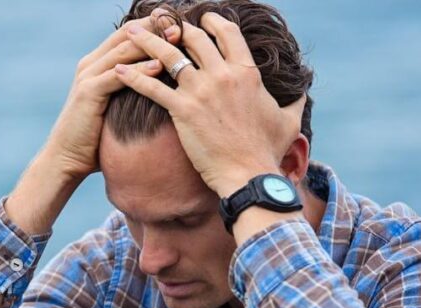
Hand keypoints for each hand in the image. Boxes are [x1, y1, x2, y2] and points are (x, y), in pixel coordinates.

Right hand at [43, 16, 180, 180]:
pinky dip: (140, 69)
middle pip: (127, 34)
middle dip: (155, 27)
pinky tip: (160, 66)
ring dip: (152, 43)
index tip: (180, 24)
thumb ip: (131, 92)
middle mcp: (91, 64)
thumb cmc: (95, 139)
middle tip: (181, 24)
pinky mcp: (88, 92)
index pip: (128, 34)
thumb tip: (162, 90)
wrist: (66, 158)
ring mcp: (88, 76)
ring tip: (177, 39)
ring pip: (123, 50)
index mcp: (98, 64)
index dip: (153, 26)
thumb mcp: (116, 109)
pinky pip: (118, 76)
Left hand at [116, 11, 304, 196]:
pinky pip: (151, 87)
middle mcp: (223, 74)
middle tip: (161, 24)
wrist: (249, 175)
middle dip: (175, 27)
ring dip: (146, 40)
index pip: (226, 33)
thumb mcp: (288, 121)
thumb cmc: (268, 151)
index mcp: (247, 72)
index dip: (211, 21)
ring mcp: (201, 91)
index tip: (200, 20)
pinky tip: (117, 71)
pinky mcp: (182, 110)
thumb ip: (295, 102)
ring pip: (168, 55)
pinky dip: (132, 77)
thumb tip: (303, 92)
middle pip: (194, 38)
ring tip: (130, 33)